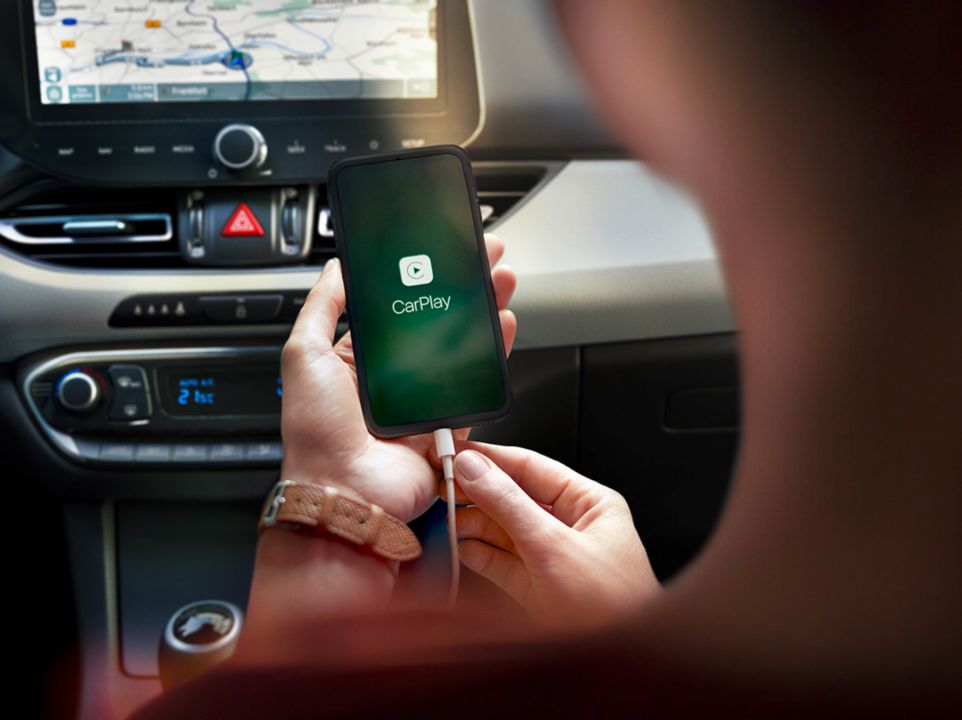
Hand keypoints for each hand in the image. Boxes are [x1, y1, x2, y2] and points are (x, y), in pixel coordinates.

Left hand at [279, 234, 516, 522]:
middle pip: (436, 323)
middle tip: (483, 256)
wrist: (344, 493)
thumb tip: (337, 268)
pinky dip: (494, 356)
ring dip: (483, 311)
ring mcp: (422, 401)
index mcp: (357, 361)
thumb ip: (321, 309)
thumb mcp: (303, 357)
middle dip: (461, 288)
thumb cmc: (315, 433)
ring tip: (500, 281)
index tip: (438, 251)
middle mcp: (393, 380)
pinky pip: (476, 385)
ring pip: (462, 348)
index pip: (395, 309)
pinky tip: (502, 326)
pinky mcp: (447, 424)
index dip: (419, 278)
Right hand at [450, 442, 660, 627]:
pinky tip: (459, 546)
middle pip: (514, 496)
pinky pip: (502, 560)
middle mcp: (571, 525)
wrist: (617, 664)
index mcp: (589, 503)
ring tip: (444, 515)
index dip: (491, 458)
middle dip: (477, 491)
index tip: (455, 451)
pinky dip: (478, 553)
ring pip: (504, 528)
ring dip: (473, 522)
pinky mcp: (537, 586)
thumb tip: (476, 470)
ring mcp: (552, 556)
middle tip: (440, 483)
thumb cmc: (612, 609)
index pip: (531, 467)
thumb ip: (509, 505)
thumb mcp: (553, 547)